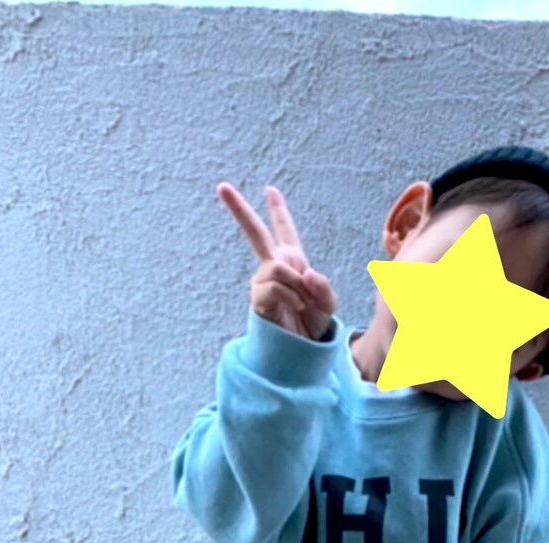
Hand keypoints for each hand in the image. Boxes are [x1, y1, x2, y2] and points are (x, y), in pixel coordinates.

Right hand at [217, 181, 337, 341]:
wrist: (303, 351)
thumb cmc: (314, 324)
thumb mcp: (327, 303)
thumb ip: (322, 286)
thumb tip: (305, 273)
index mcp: (292, 261)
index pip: (284, 230)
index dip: (277, 210)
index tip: (270, 189)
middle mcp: (274, 266)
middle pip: (255, 232)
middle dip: (238, 209)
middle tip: (221, 186)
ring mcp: (263, 282)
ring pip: (277, 267)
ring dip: (295, 284)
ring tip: (302, 302)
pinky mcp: (258, 299)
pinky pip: (274, 286)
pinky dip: (290, 296)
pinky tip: (295, 307)